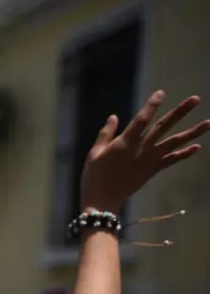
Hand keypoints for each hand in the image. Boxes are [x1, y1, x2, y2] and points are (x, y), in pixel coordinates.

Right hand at [80, 91, 208, 212]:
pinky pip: (172, 160)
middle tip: (196, 99)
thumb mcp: (95, 153)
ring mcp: (150, 160)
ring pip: (174, 142)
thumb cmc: (94, 176)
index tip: (161, 93)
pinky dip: (184, 154)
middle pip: (164, 126)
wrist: (102, 200)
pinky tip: (198, 147)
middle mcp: (142, 148)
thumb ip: (105, 134)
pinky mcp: (153, 170)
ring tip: (209, 123)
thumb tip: (114, 117)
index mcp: (125, 142)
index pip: (142, 119)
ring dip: (192, 132)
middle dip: (181, 112)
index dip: (152, 105)